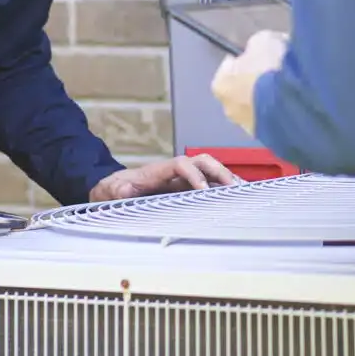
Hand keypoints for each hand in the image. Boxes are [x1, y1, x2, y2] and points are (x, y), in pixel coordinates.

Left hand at [89, 153, 243, 201]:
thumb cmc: (115, 189)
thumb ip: (117, 190)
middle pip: (202, 161)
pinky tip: (234, 194)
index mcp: (159, 171)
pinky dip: (222, 185)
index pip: (182, 166)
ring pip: (209, 169)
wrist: (113, 188)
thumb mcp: (112, 190)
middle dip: (219, 172)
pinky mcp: (185, 185)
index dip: (195, 176)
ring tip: (242, 190)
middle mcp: (174, 170)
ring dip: (226, 177)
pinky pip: (208, 181)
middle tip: (233, 187)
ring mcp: (181, 177)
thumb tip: (122, 189)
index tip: (204, 190)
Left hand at [211, 29, 287, 134]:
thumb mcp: (263, 41)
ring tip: (292, 84)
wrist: (297, 102)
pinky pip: (277, 118)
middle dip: (257, 80)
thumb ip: (256, 47)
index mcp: (221, 85)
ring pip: (260, 107)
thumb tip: (259, 51)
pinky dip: (284, 109)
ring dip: (272, 97)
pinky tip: (300, 98)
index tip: (260, 54)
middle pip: (243, 90)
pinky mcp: (274, 139)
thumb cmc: (272, 67)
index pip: (228, 67)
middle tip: (277, 68)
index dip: (245, 59)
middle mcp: (230, 110)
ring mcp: (252, 128)